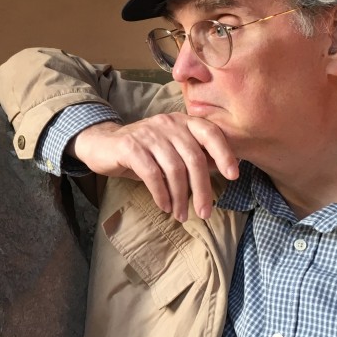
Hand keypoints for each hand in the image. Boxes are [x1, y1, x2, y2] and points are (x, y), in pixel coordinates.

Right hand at [69, 114, 238, 220]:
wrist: (103, 145)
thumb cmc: (143, 151)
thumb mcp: (171, 149)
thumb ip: (194, 155)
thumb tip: (223, 170)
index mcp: (183, 121)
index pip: (210, 133)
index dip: (224, 153)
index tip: (233, 176)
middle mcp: (168, 123)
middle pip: (194, 158)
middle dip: (202, 189)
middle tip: (204, 212)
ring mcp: (148, 134)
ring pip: (174, 169)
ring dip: (180, 197)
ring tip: (181, 214)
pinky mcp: (130, 147)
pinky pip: (152, 174)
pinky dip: (161, 194)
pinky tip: (164, 206)